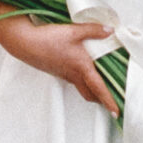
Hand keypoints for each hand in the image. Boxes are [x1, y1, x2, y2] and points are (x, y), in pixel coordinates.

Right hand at [0, 13, 117, 112]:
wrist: (26, 43)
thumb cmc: (49, 39)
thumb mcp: (74, 31)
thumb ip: (93, 30)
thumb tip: (109, 30)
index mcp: (81, 67)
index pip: (99, 88)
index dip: (109, 101)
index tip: (116, 112)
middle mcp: (73, 75)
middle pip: (90, 94)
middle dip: (102, 100)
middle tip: (112, 101)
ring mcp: (64, 74)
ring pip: (82, 88)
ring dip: (92, 90)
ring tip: (101, 87)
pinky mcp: (58, 71)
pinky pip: (73, 80)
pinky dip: (82, 81)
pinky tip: (83, 71)